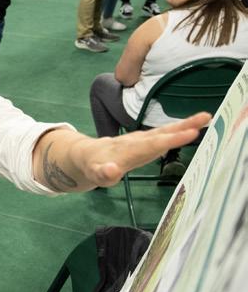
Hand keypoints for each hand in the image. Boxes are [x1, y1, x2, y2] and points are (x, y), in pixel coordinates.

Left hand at [78, 113, 211, 186]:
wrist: (86, 154)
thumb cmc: (93, 166)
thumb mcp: (96, 174)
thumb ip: (104, 173)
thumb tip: (111, 170)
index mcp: (127, 150)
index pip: (151, 145)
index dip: (170, 140)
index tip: (190, 134)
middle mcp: (136, 142)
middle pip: (161, 134)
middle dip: (182, 128)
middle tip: (205, 118)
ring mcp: (141, 140)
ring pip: (163, 131)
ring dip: (183, 125)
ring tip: (205, 117)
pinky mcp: (145, 141)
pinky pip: (163, 134)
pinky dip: (177, 130)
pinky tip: (193, 127)